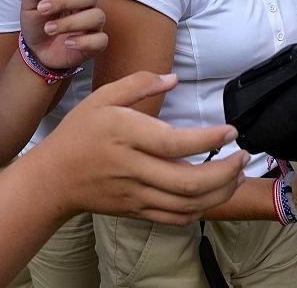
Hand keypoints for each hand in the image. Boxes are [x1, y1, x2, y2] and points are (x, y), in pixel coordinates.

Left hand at [19, 0, 106, 69]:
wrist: (36, 51)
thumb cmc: (37, 24)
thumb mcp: (29, 5)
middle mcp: (87, 5)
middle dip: (65, 1)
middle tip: (43, 10)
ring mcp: (93, 24)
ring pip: (97, 16)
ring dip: (71, 22)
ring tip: (49, 29)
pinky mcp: (96, 43)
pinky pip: (101, 40)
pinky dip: (84, 42)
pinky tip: (68, 42)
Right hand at [37, 72, 248, 224]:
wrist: (53, 179)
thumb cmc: (80, 133)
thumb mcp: (103, 97)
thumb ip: (138, 83)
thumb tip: (173, 79)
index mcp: (126, 135)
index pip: (175, 144)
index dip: (209, 139)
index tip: (231, 130)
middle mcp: (132, 168)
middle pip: (188, 182)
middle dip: (224, 172)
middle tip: (242, 155)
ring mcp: (135, 194)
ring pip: (187, 204)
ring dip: (220, 192)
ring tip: (236, 173)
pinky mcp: (137, 211)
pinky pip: (176, 217)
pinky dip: (201, 209)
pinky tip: (215, 193)